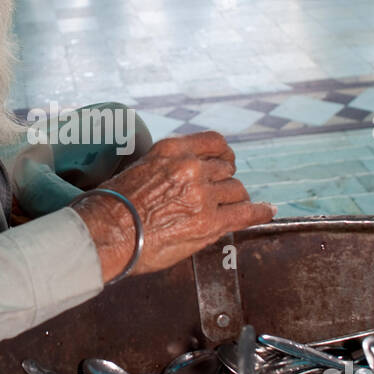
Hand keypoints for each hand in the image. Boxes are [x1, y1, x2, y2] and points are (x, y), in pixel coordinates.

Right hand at [75, 131, 274, 281]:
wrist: (107, 232)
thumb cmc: (113, 206)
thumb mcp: (140, 168)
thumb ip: (168, 167)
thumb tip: (183, 176)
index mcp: (173, 149)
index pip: (214, 141)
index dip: (224, 154)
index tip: (225, 161)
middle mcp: (191, 166)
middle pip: (227, 169)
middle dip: (224, 182)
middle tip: (218, 195)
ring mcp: (203, 194)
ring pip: (236, 191)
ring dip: (232, 201)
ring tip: (227, 210)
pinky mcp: (209, 222)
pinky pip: (245, 213)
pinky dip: (259, 212)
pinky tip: (267, 210)